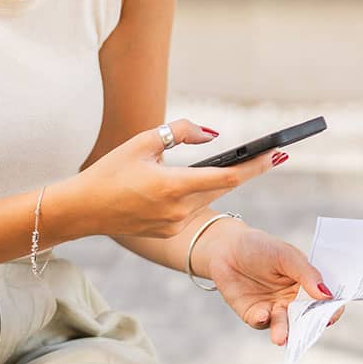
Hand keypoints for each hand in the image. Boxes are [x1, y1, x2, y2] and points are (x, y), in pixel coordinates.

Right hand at [77, 118, 279, 238]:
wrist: (84, 209)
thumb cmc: (111, 170)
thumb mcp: (143, 141)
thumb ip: (181, 132)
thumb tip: (213, 135)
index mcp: (173, 186)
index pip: (226, 176)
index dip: (255, 166)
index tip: (277, 155)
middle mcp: (178, 210)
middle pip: (225, 188)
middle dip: (249, 171)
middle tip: (274, 155)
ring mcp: (174, 224)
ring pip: (209, 198)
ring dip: (224, 181)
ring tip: (245, 163)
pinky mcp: (167, 231)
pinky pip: (192, 208)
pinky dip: (201, 193)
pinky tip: (205, 181)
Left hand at [190, 216, 345, 344]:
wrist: (224, 247)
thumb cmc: (259, 246)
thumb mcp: (285, 255)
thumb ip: (306, 273)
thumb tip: (327, 295)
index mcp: (307, 285)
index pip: (326, 301)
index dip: (331, 309)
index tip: (332, 314)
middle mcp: (294, 301)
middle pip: (306, 319)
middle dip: (308, 327)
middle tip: (309, 331)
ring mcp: (274, 310)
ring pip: (284, 326)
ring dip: (284, 331)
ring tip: (281, 337)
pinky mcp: (254, 315)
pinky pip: (261, 323)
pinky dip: (262, 321)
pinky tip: (261, 314)